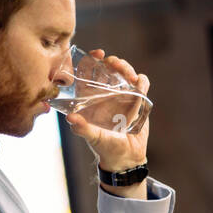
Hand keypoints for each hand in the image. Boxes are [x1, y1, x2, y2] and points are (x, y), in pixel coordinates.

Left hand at [65, 48, 149, 172]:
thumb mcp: (94, 138)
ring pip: (125, 72)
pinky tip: (140, 86)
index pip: (88, 71)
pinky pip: (142, 84)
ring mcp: (122, 95)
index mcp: (90, 98)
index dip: (91, 59)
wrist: (127, 158)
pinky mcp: (138, 100)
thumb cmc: (106, 148)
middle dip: (113, 62)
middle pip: (109, 67)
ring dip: (127, 69)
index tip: (98, 54)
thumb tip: (70, 118)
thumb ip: (83, 129)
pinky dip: (142, 82)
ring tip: (130, 77)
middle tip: (114, 64)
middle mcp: (105, 93)